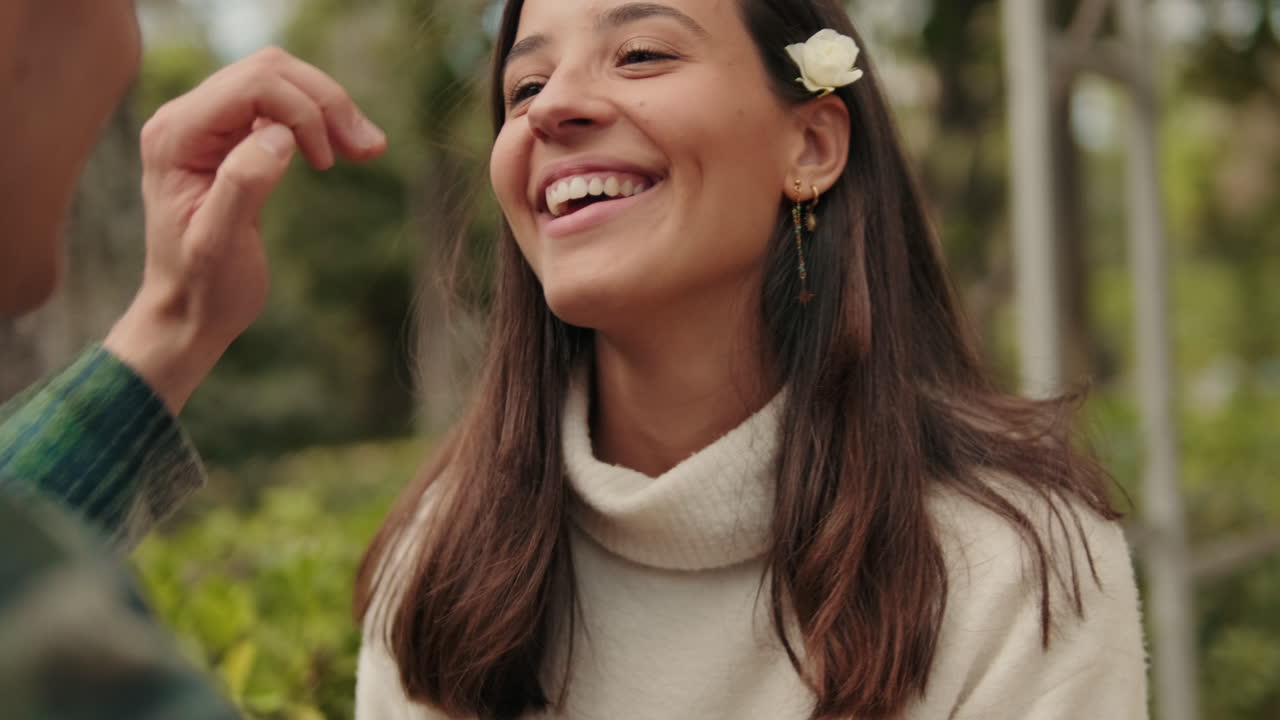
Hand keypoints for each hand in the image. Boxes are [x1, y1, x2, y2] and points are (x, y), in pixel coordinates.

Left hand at [104, 47, 387, 413]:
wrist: (188, 315)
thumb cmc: (203, 288)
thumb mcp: (220, 244)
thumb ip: (243, 184)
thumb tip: (280, 136)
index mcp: (176, 135)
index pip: (253, 84)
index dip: (304, 110)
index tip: (329, 162)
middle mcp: (186, 119)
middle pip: (271, 72)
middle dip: (326, 102)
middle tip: (369, 148)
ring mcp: (207, 127)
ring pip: (281, 84)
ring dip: (330, 110)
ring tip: (368, 148)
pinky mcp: (230, 141)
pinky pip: (281, 107)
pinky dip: (320, 122)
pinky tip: (345, 151)